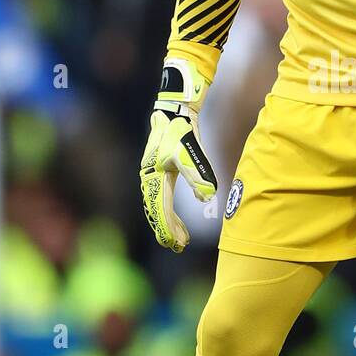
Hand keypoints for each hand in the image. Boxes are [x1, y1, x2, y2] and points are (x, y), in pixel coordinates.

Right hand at [140, 57, 216, 252]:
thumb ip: (198, 174)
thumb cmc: (180, 129)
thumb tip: (206, 198)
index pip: (160, 208)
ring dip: (167, 222)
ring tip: (179, 238)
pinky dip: (167, 211)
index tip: (177, 244)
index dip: (168, 228)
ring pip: (157, 205)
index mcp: (154, 175)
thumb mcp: (190, 151)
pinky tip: (175, 219)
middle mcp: (149, 177)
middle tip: (179, 246)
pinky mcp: (158, 170)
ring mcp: (152, 174)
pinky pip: (160, 197)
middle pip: (156, 210)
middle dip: (167, 230)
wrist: (174, 108)